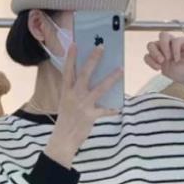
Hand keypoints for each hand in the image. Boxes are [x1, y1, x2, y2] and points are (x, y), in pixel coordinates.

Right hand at [44, 43, 122, 167]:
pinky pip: (105, 110)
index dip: (70, 57)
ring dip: (111, 78)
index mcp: (66, 91)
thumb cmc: (66, 120)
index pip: (68, 71)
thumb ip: (75, 92)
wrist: (63, 139)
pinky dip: (112, 110)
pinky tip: (118, 108)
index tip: (74, 44)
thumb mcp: (66, 103)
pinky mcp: (90, 115)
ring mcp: (82, 105)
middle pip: (85, 73)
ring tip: (121, 69)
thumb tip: (89, 82)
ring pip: (99, 88)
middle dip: (94, 59)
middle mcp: (73, 95)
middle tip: (102, 47)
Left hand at [144, 31, 183, 86]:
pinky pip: (176, 41)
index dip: (150, 60)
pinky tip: (178, 58)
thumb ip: (159, 62)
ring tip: (168, 57)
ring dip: (163, 47)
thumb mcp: (167, 71)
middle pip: (152, 43)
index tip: (158, 68)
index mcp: (160, 57)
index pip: (148, 53)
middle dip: (154, 53)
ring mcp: (174, 44)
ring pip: (162, 36)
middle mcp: (165, 49)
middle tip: (162, 61)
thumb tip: (155, 55)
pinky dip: (175, 50)